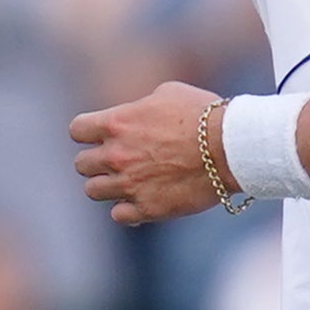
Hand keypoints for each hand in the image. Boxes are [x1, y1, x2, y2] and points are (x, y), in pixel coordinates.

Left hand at [70, 79, 229, 224]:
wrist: (232, 147)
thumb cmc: (205, 115)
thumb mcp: (168, 93)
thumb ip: (141, 106)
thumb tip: (138, 112)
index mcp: (116, 123)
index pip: (77, 131)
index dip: (87, 133)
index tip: (101, 136)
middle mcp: (116, 155)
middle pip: (81, 165)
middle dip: (96, 162)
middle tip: (118, 160)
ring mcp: (129, 184)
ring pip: (93, 191)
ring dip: (108, 186)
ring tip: (129, 182)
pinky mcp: (147, 208)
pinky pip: (118, 215)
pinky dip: (127, 209)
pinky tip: (143, 200)